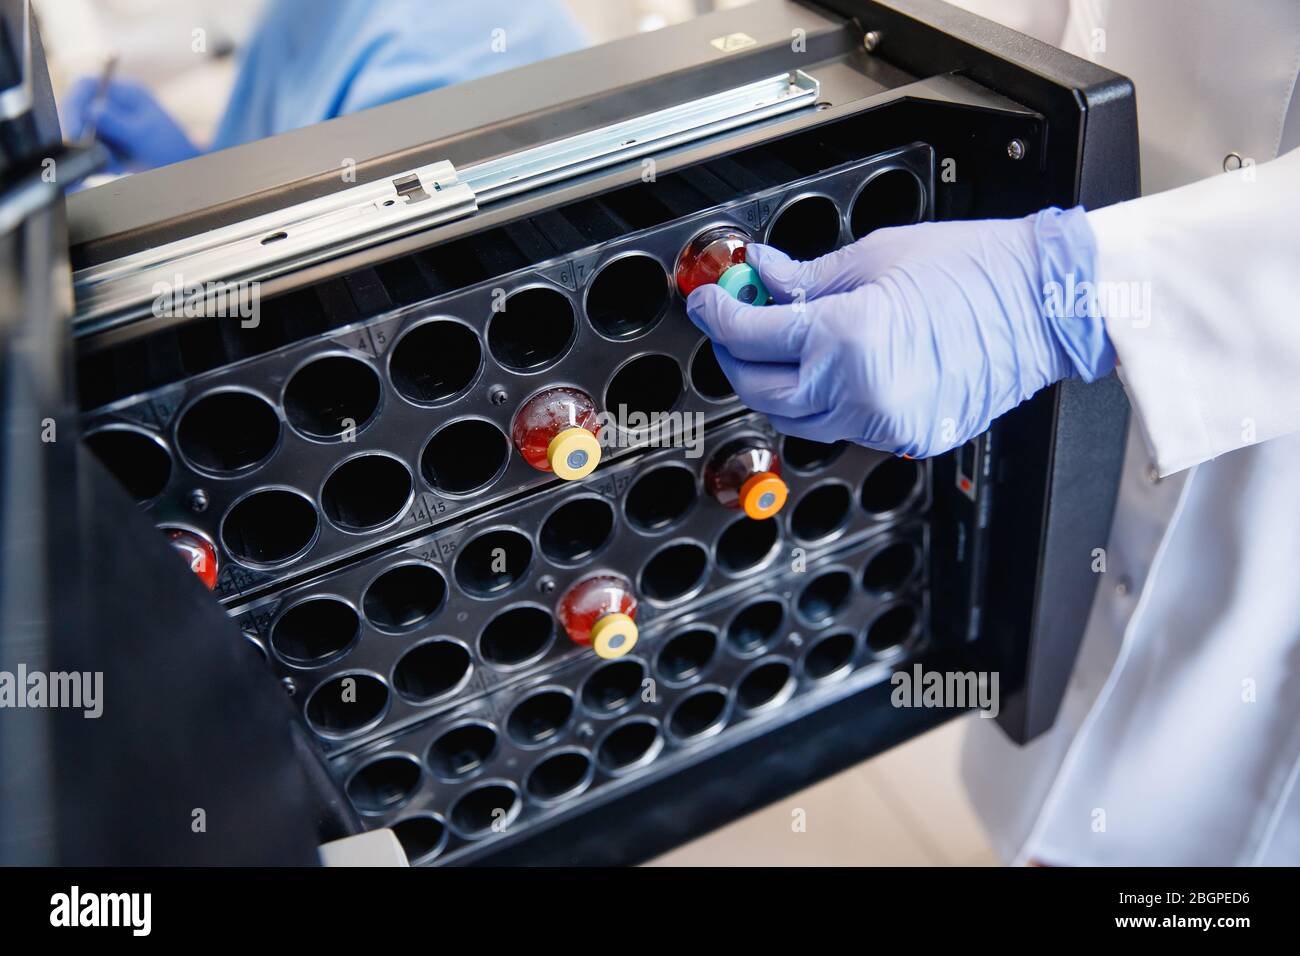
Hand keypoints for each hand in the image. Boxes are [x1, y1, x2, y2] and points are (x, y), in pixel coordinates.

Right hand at [61, 77, 200, 171]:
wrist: (186, 171)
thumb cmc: (172, 148)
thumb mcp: (145, 135)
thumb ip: (117, 123)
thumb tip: (92, 110)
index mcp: (124, 92)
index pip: (85, 86)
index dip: (72, 105)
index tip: (73, 131)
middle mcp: (112, 104)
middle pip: (78, 109)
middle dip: (79, 131)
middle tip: (87, 151)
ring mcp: (108, 123)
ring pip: (81, 131)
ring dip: (90, 149)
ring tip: (114, 163)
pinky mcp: (107, 142)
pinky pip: (90, 149)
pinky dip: (97, 161)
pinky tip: (116, 167)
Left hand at [685, 208, 1113, 456]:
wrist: (1046, 303)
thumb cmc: (976, 268)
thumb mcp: (876, 255)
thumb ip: (807, 278)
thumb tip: (761, 276)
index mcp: (846, 338)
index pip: (750, 336)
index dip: (718, 316)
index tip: (708, 302)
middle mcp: (859, 391)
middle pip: (762, 391)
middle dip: (737, 358)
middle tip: (736, 324)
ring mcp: (885, 423)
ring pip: (800, 419)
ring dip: (780, 384)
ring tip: (785, 343)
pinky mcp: (907, 438)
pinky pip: (845, 427)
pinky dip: (827, 402)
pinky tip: (834, 368)